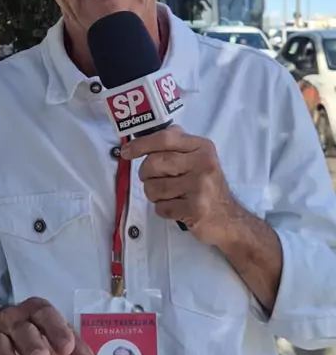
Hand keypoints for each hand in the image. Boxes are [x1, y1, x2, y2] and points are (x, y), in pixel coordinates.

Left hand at [121, 126, 238, 246]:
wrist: (229, 219)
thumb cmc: (207, 186)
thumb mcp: (200, 158)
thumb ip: (178, 144)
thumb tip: (145, 136)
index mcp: (202, 147)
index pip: (165, 138)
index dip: (141, 144)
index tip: (126, 152)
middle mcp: (203, 163)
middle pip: (154, 163)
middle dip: (146, 175)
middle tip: (152, 180)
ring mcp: (201, 187)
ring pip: (154, 188)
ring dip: (154, 195)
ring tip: (169, 196)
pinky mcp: (196, 209)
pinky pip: (161, 207)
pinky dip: (163, 209)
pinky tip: (177, 208)